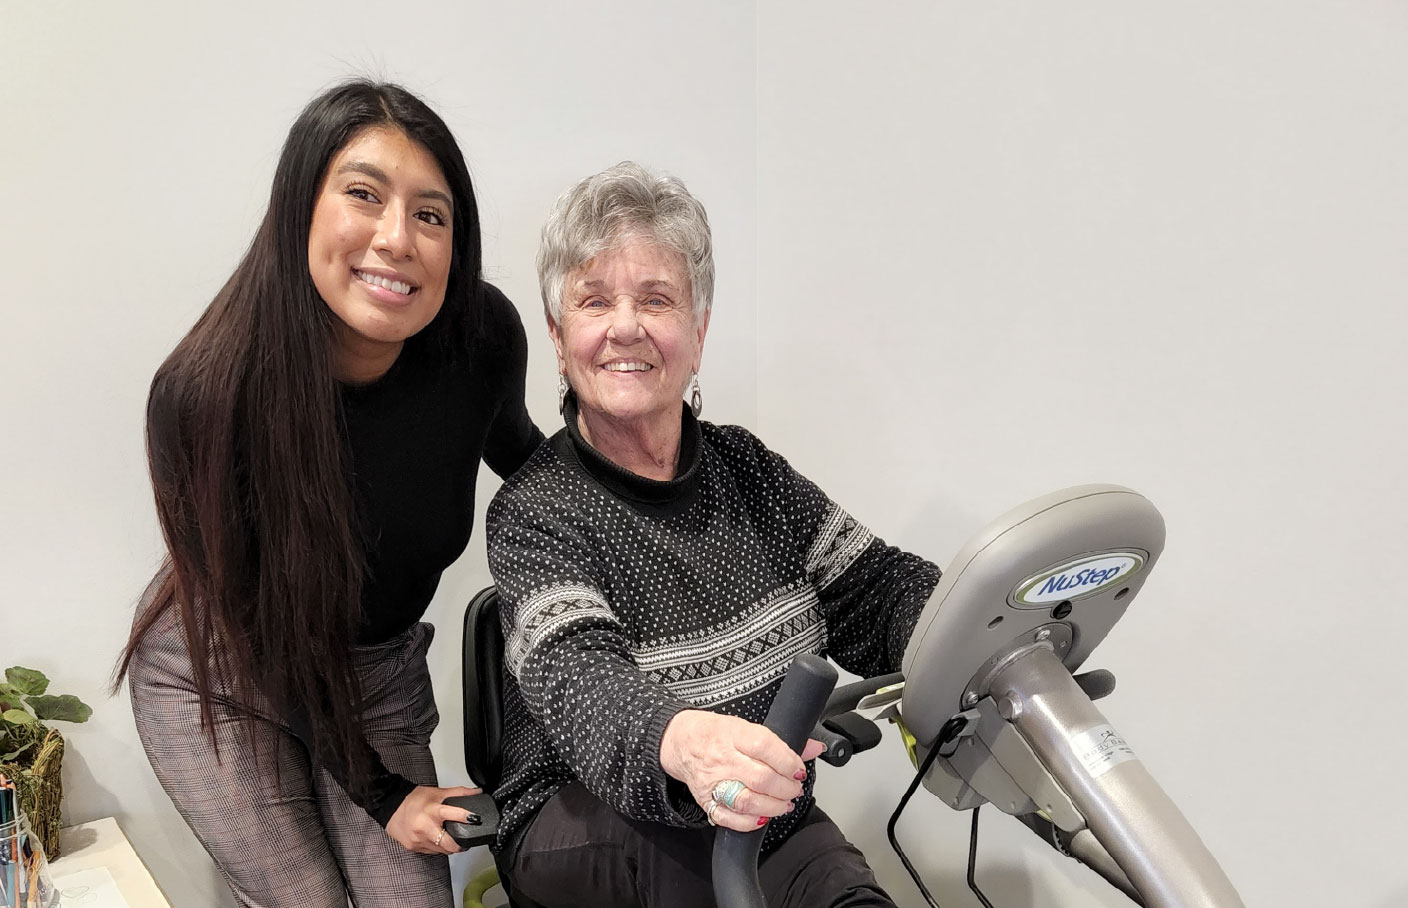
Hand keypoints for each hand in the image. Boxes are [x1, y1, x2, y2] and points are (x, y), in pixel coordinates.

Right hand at [385, 784, 480, 853]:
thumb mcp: (437, 792)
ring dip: (449, 847)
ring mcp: (419, 840)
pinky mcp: (414, 847)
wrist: (390, 807)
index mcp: (433, 811)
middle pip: (450, 844)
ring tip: (452, 839)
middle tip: (466, 840)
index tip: (476, 819)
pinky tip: (437, 840)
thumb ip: (458, 793)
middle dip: (461, 844)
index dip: (468, 817)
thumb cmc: (413, 800)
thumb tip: (476, 792)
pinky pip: (431, 851)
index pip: (455, 815)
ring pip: (442, 850)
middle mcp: (425, 827)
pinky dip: (437, 847)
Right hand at [659, 710, 825, 832]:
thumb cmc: (715, 733)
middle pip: (761, 778)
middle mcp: (723, 759)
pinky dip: (750, 823)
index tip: (798, 769)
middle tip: (794, 787)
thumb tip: (813, 747)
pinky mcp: (706, 801)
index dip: (788, 761)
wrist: (680, 742)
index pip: (765, 747)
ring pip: (748, 801)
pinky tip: (763, 816)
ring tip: (784, 803)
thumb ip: (780, 740)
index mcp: (734, 734)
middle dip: (786, 788)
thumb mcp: (746, 726)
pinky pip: (729, 819)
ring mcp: (714, 783)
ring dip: (773, 807)